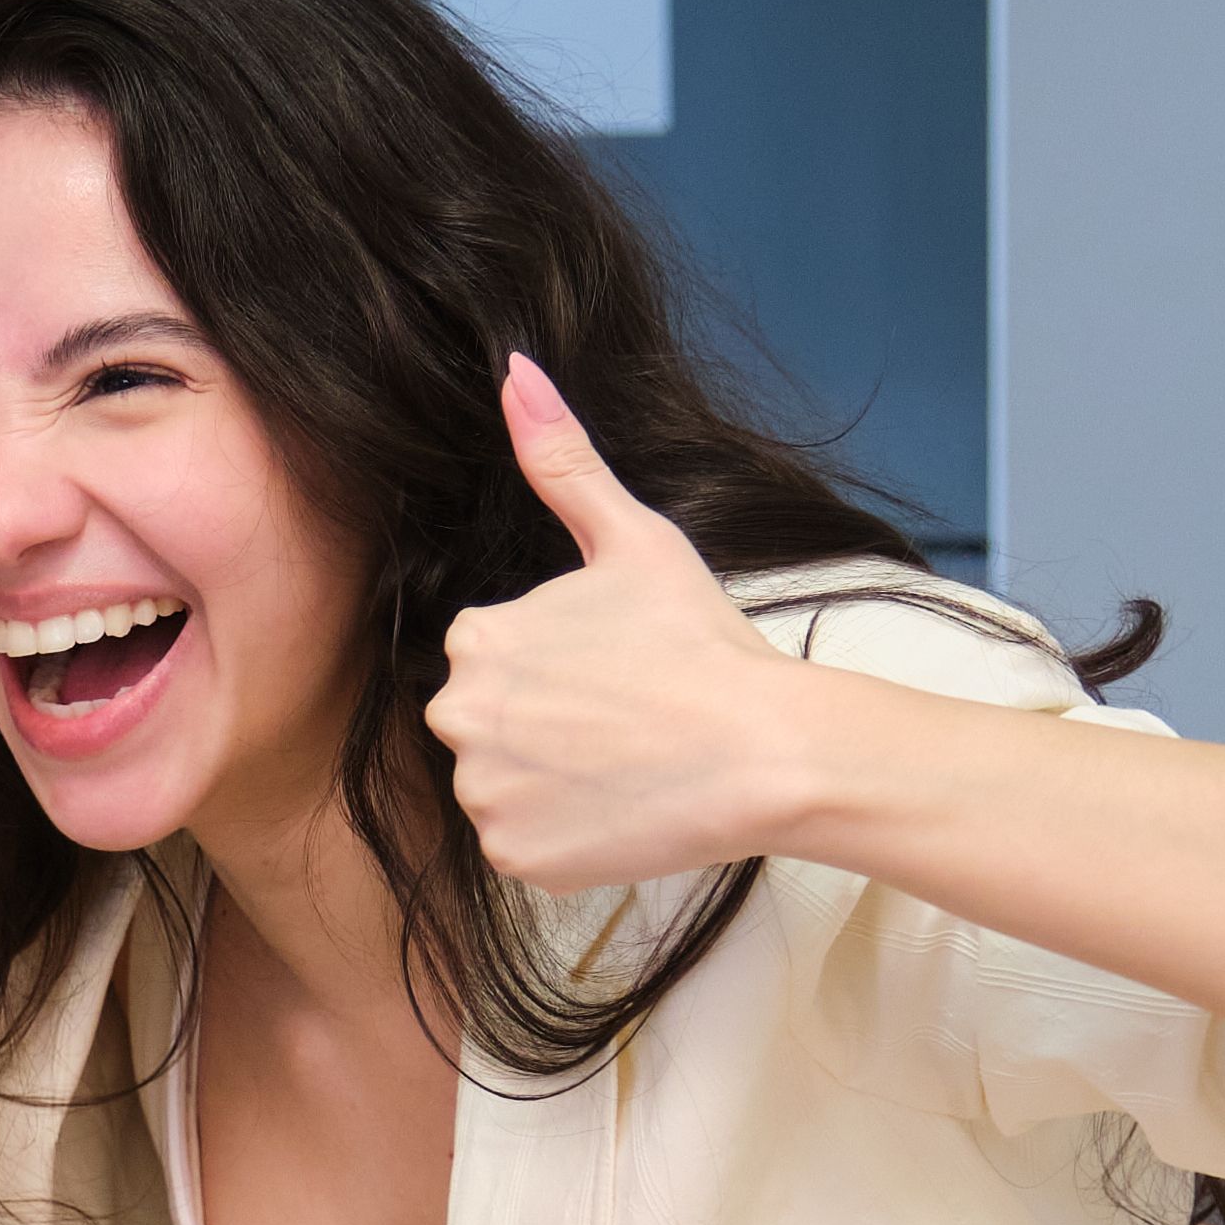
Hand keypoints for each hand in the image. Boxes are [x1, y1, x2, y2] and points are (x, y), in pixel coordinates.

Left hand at [428, 358, 817, 889]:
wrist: (764, 752)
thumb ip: (561, 459)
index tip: (614, 672)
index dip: (557, 666)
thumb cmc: (702, 641)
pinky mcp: (516, 857)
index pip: (492, 657)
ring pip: (504, 786)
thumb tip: (513, 367)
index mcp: (478, 638)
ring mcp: (485, 794)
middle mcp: (460, 716)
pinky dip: (563, 836)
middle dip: (543, 724)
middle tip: (623, 721)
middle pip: (488, 723)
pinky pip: (524, 845)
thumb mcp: (633, 537)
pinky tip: (619, 808)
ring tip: (626, 764)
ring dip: (550, 781)